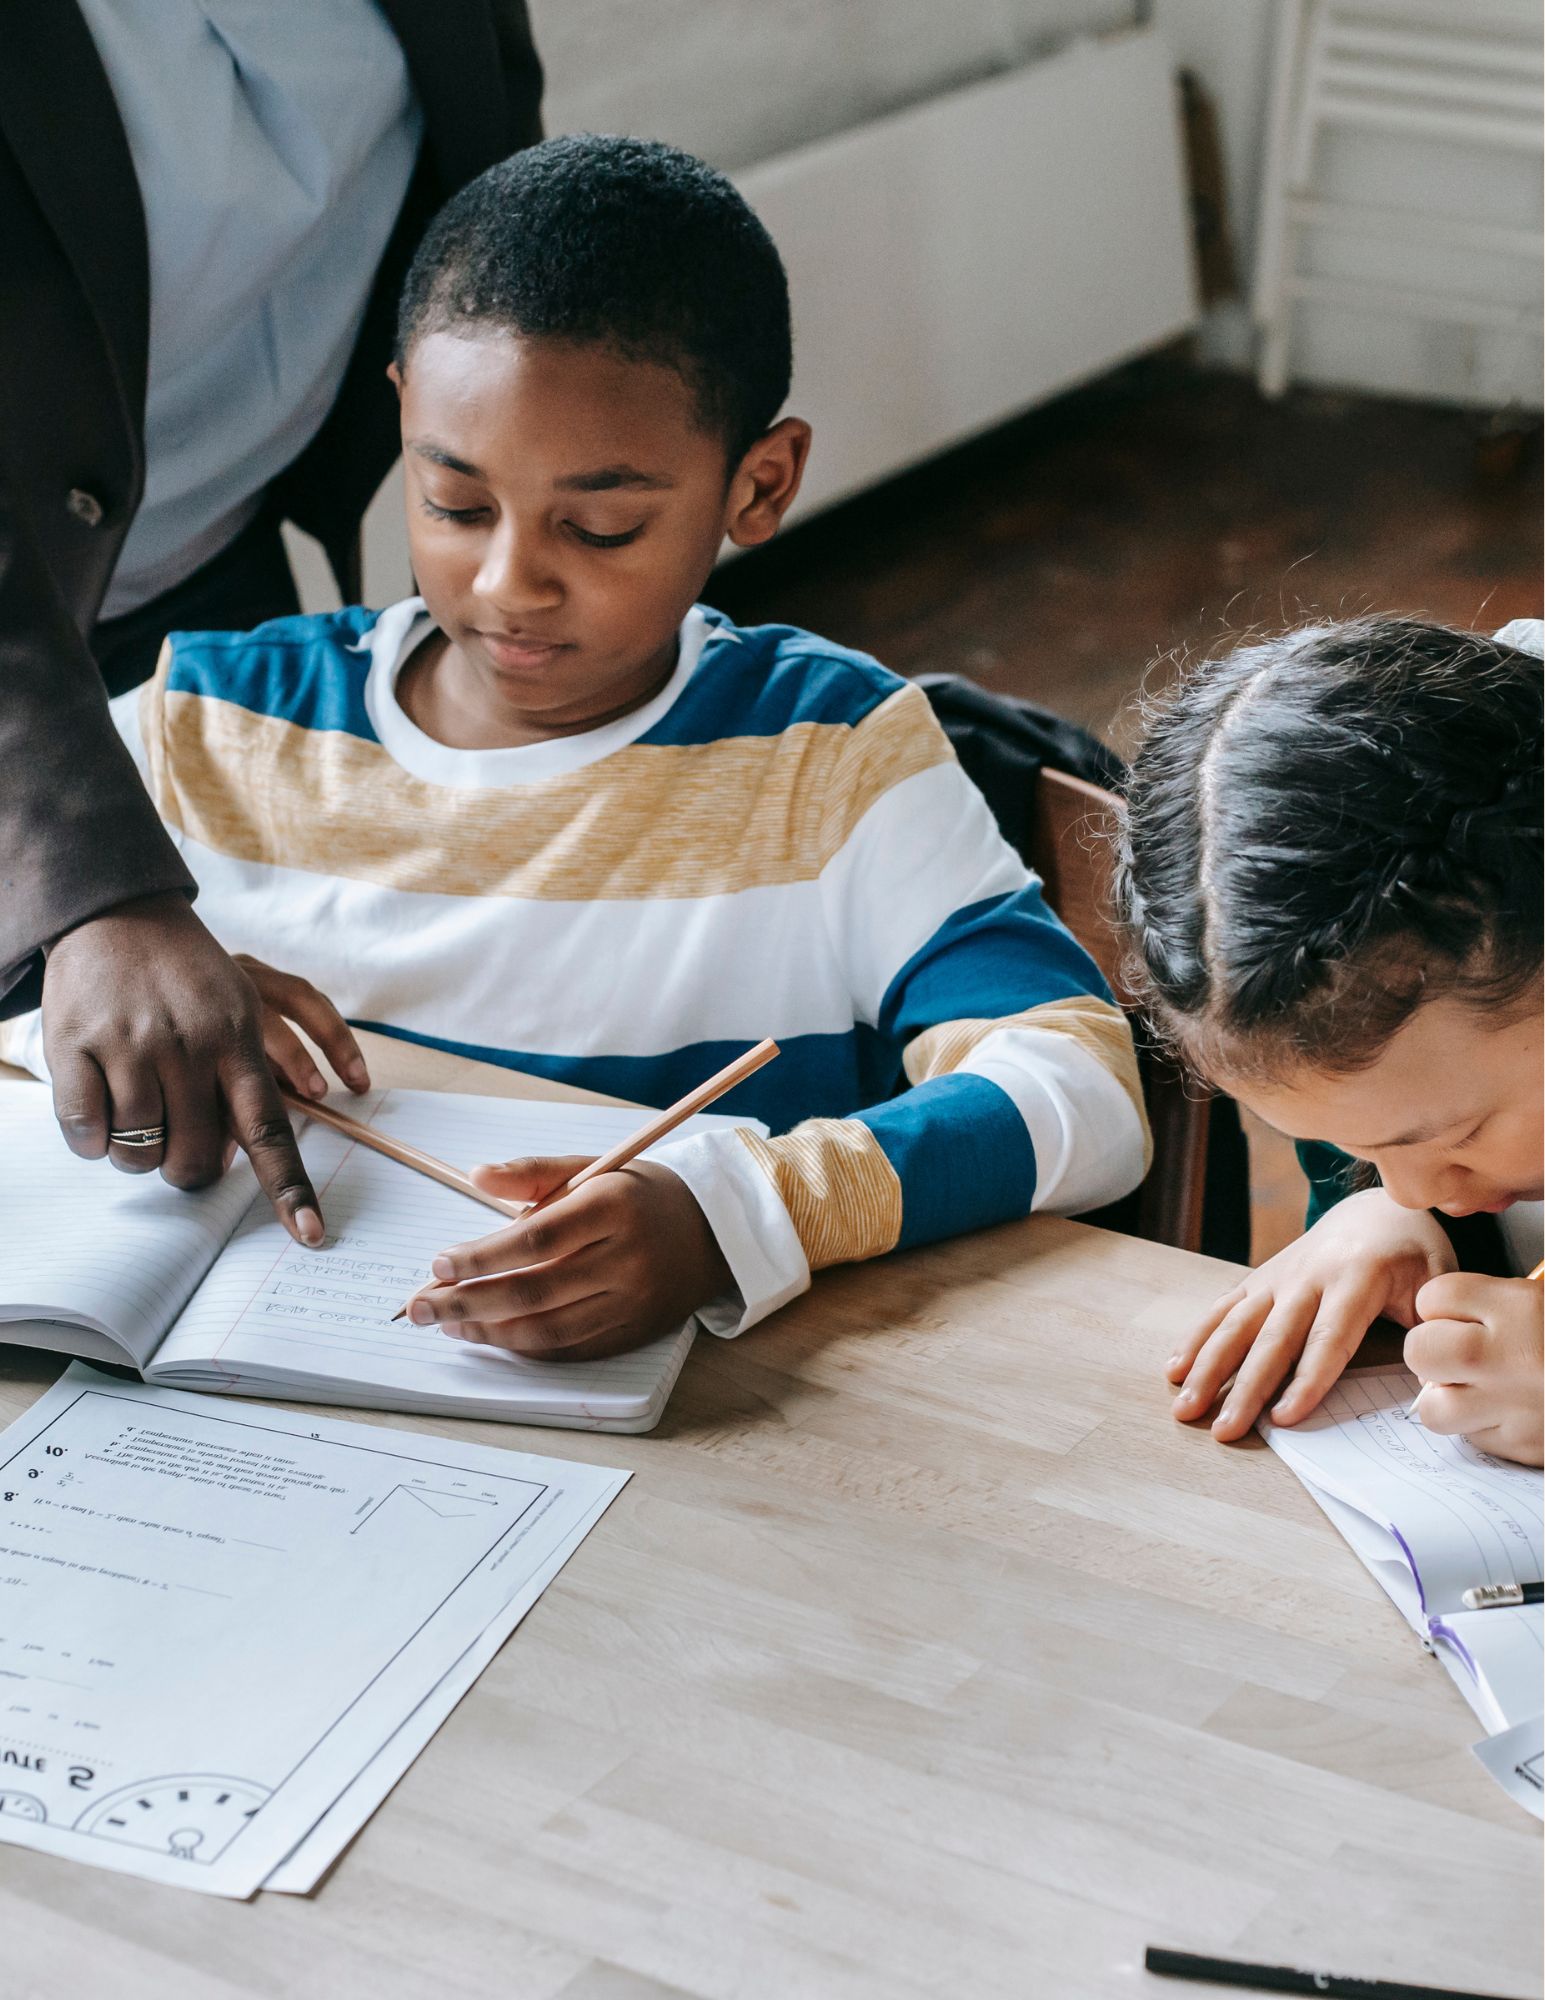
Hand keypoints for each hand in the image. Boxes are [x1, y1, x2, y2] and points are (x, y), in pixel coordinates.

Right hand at [41, 895, 350, 1243]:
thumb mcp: (241, 1009)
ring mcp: (130, 1046)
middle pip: (194, 1159)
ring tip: (136, 1107)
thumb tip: (239, 1156)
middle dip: (186, 1170)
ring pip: (137, 1152)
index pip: (270, 1130)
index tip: (309, 1234)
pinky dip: (91, 1136)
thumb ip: (246, 1080)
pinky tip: (99, 1103)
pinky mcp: (75, 1046)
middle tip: (177, 1144)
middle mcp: (189, 1047)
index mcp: (238, 1042)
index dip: (289, 1188)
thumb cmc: (187, 976)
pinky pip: (85, 1130)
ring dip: (136, 1150)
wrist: (120, 912)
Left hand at [405, 1155, 733, 1359]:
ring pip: (547, 1328)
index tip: (437, 1265)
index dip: (481, 1257)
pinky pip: (570, 1349)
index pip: (534, 1240)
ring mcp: (633, 1301)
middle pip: (533, 1290)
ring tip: (449, 1324)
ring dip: (488, 1331)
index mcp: (613, 1207)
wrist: (713, 1231)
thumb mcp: (594, 1168)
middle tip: (420, 1307)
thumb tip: (476, 1176)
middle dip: (467, 1302)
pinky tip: (492, 1336)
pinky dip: (525, 1347)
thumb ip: (532, 1173)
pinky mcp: (634, 1332)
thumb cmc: (640, 1195)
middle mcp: (626, 1258)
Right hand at [1166, 1189, 1456, 1440]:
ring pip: (1236, 1324)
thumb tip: (1432, 1390)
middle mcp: (1309, 1275)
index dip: (1306, 1380)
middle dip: (1244, 1387)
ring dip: (1207, 1367)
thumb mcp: (1439, 1282)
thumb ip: (1434, 1330)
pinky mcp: (1259, 1277)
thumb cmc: (1413, 1252)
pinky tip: (1176, 1368)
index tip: (1283, 1418)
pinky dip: (1197, 1338)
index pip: (1329, 1338)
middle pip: (1271, 1338)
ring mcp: (1278, 1275)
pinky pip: (1223, 1308)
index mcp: (1357, 1277)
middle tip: (1222, 1429)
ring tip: (1185, 1406)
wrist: (1375, 1207)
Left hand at [1405, 1272, 1543, 1465]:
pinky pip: (1474, 1439)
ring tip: (1476, 1388)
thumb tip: (1450, 1314)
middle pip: (1420, 1351)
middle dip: (1431, 1351)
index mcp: (1520, 1307)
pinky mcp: (1524, 1446)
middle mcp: (1510, 1356)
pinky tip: (1509, 1411)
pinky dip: (1482, 1427)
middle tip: (1454, 1352)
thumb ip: (1501, 1304)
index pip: (1434, 1297)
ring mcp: (1515, 1406)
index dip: (1442, 1306)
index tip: (1457, 1312)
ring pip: (1434, 1408)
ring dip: (1448, 1398)